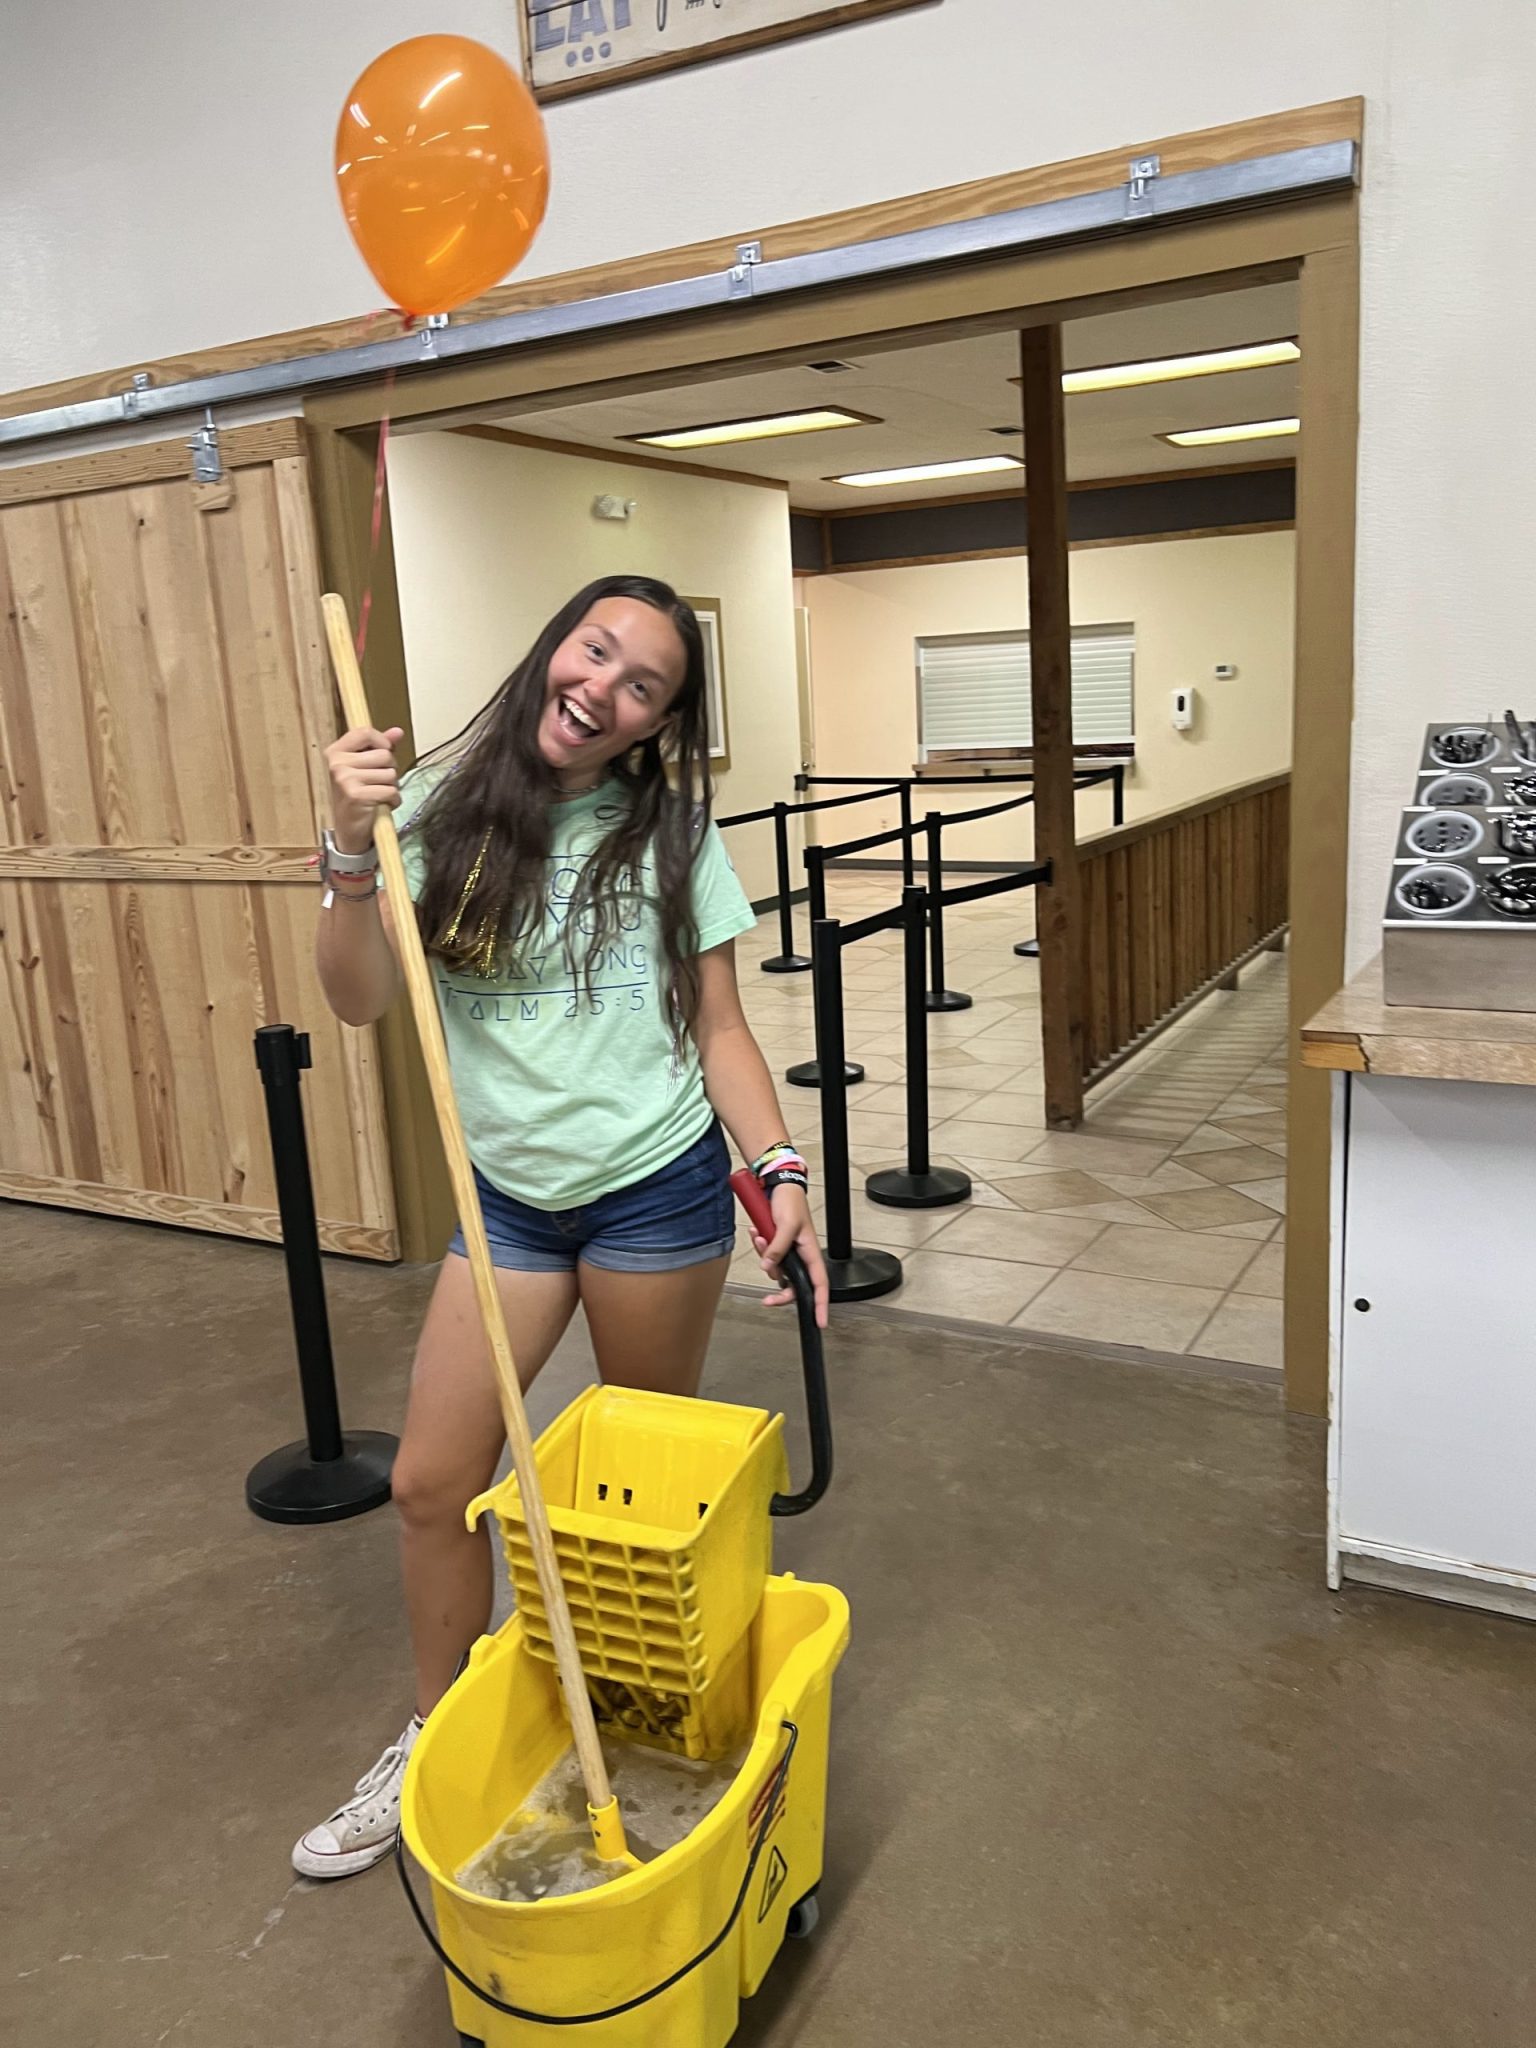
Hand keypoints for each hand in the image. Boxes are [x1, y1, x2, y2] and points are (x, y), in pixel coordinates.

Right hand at [325, 726, 403, 852]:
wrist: (348, 830)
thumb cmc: (357, 796)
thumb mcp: (364, 768)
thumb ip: (380, 747)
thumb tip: (397, 732)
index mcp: (336, 752)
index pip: (365, 732)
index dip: (382, 741)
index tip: (384, 751)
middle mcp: (337, 764)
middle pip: (384, 754)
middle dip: (390, 769)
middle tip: (379, 782)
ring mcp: (345, 780)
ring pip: (390, 774)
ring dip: (392, 787)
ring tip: (379, 794)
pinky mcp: (356, 796)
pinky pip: (390, 791)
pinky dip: (393, 800)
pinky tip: (382, 804)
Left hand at [750, 1183, 829, 1329]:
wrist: (778, 1186)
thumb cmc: (790, 1202)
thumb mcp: (785, 1225)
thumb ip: (778, 1248)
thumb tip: (769, 1267)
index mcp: (811, 1252)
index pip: (820, 1284)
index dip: (821, 1304)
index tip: (820, 1321)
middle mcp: (801, 1256)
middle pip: (793, 1284)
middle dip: (779, 1290)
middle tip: (767, 1300)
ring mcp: (788, 1252)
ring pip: (775, 1269)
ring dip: (764, 1255)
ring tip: (761, 1235)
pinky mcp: (777, 1246)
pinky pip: (766, 1256)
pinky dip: (760, 1246)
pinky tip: (757, 1232)